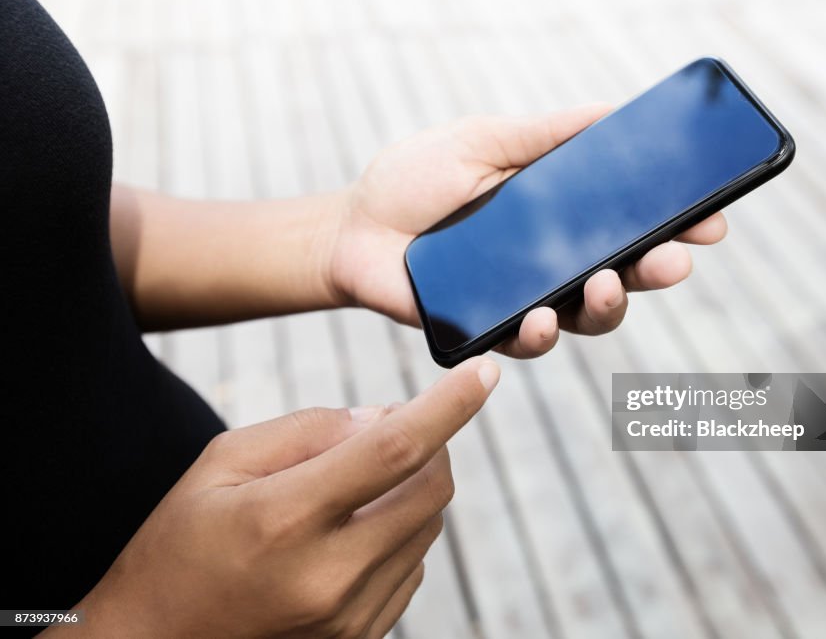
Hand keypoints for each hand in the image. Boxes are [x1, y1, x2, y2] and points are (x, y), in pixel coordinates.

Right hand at [56, 357, 500, 638]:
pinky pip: (412, 567)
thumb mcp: (221, 463)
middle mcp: (329, 575)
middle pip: (431, 486)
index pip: (396, 448)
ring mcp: (350, 617)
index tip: (485, 372)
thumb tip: (387, 416)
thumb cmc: (179, 545)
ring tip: (354, 488)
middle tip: (393, 429)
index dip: (449, 404)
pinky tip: (350, 534)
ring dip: (413, 489)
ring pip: (428, 525)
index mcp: (287, 519)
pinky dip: (399, 533)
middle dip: (431, 443)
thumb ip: (309, 431)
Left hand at [326, 105, 727, 357]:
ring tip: (606, 283)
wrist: (352, 228)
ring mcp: (527, 297)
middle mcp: (554, 259)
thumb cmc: (415, 180)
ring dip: (611, 305)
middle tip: (674, 259)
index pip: (631, 220)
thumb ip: (545, 135)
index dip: (675, 224)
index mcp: (561, 212)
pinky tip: (540, 318)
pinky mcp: (490, 328)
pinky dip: (541, 333)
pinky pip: (529, 340)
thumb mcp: (483, 141)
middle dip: (659, 269)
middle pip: (627, 273)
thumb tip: (613, 112)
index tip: (711, 220)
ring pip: (591, 316)